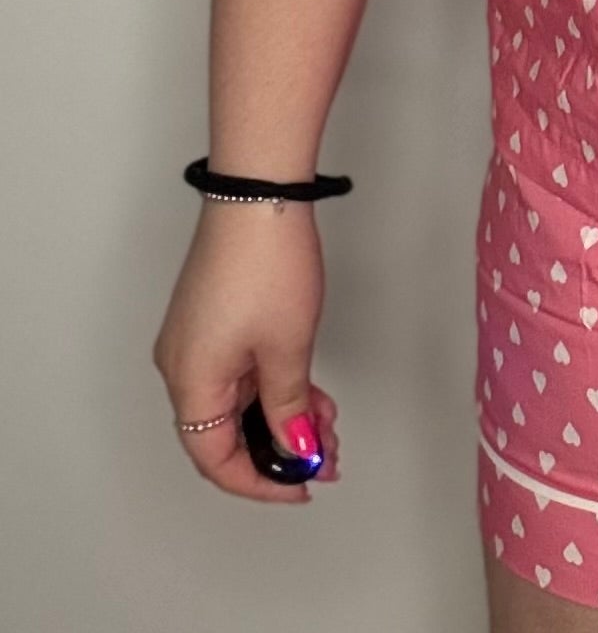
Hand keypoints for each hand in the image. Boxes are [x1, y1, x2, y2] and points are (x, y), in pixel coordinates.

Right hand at [152, 202, 342, 503]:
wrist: (259, 195)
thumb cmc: (267, 266)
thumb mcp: (288, 350)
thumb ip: (290, 410)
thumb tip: (295, 451)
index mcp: (190, 382)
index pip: (216, 458)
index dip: (260, 483)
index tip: (300, 489)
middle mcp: (183, 365)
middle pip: (225, 431)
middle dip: (278, 449)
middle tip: (325, 455)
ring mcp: (196, 339)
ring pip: (237, 400)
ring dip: (281, 415)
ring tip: (328, 420)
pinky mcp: (213, 317)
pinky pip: (239, 370)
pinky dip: (273, 386)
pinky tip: (311, 391)